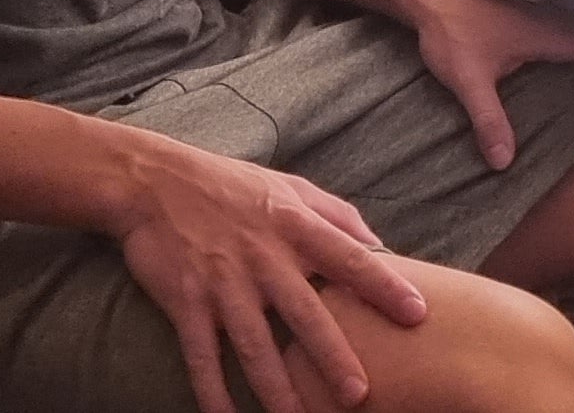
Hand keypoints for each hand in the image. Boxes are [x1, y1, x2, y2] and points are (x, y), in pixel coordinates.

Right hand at [105, 128, 425, 412]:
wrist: (155, 181)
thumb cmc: (232, 185)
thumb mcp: (291, 187)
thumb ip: (338, 216)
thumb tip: (380, 246)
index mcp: (295, 226)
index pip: (349, 258)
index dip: (385, 286)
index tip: (418, 313)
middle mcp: (263, 258)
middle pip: (305, 314)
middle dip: (332, 356)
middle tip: (359, 394)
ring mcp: (223, 283)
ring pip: (255, 346)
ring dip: (277, 389)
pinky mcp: (186, 302)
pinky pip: (202, 355)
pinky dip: (213, 391)